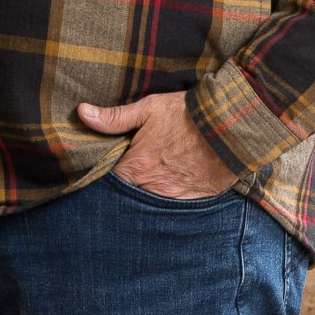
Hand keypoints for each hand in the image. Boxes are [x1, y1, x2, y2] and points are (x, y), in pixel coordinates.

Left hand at [77, 94, 238, 199]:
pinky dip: (167, 198)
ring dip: (145, 193)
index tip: (104, 166)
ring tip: (149, 178)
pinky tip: (169, 185)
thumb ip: (114, 117)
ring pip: (149, 202)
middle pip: (128, 193)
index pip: (107, 179)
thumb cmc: (188, 115)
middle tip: (128, 173)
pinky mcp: (194, 200)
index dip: (104, 173)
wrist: (232, 127)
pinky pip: (173, 206)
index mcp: (136, 166)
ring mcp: (173, 196)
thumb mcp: (149, 108)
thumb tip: (82, 113)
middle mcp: (151, 187)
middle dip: (125, 185)